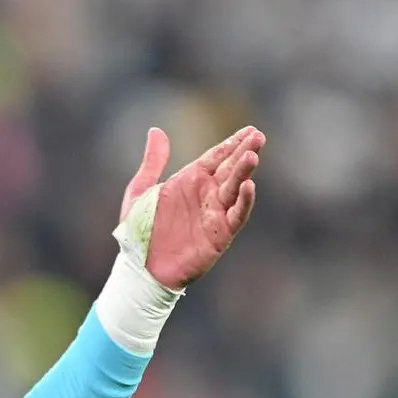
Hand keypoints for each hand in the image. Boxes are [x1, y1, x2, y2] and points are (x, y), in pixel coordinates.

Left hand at [120, 125, 263, 288]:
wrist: (139, 268)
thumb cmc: (139, 231)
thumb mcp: (139, 192)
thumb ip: (152, 163)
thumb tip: (156, 131)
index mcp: (189, 181)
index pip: (216, 157)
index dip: (232, 143)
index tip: (249, 129)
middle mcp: (206, 194)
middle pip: (230, 169)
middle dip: (245, 152)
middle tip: (258, 137)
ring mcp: (215, 213)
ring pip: (235, 188)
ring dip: (245, 172)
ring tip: (253, 155)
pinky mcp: (220, 234)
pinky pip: (236, 216)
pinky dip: (243, 202)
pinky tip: (249, 186)